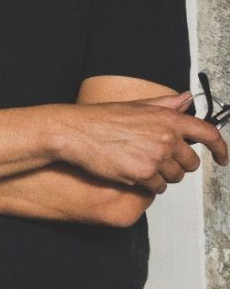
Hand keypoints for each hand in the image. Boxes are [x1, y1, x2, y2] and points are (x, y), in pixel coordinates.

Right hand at [52, 92, 227, 190]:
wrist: (73, 132)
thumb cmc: (100, 119)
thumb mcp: (136, 106)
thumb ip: (166, 104)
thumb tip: (186, 99)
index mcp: (168, 118)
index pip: (208, 134)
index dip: (220, 149)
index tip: (221, 158)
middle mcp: (166, 137)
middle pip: (191, 163)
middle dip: (178, 165)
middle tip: (158, 162)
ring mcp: (156, 157)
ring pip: (175, 177)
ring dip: (162, 176)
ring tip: (140, 165)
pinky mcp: (143, 174)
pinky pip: (158, 188)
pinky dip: (148, 185)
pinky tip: (132, 173)